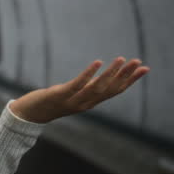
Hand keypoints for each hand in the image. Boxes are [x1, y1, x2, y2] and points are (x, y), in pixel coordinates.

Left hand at [9, 57, 149, 123]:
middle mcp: (85, 103)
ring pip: (97, 88)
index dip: (130, 80)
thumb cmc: (51, 102)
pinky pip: (77, 84)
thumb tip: (101, 79)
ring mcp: (73, 101)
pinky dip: (89, 74)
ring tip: (121, 59)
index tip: (144, 69)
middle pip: (109, 89)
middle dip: (125, 75)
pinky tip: (97, 62)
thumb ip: (87, 89)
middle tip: (138, 62)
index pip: (115, 91)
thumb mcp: (72, 95)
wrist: (29, 114)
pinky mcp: (60, 95)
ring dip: (111, 73)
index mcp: (90, 102)